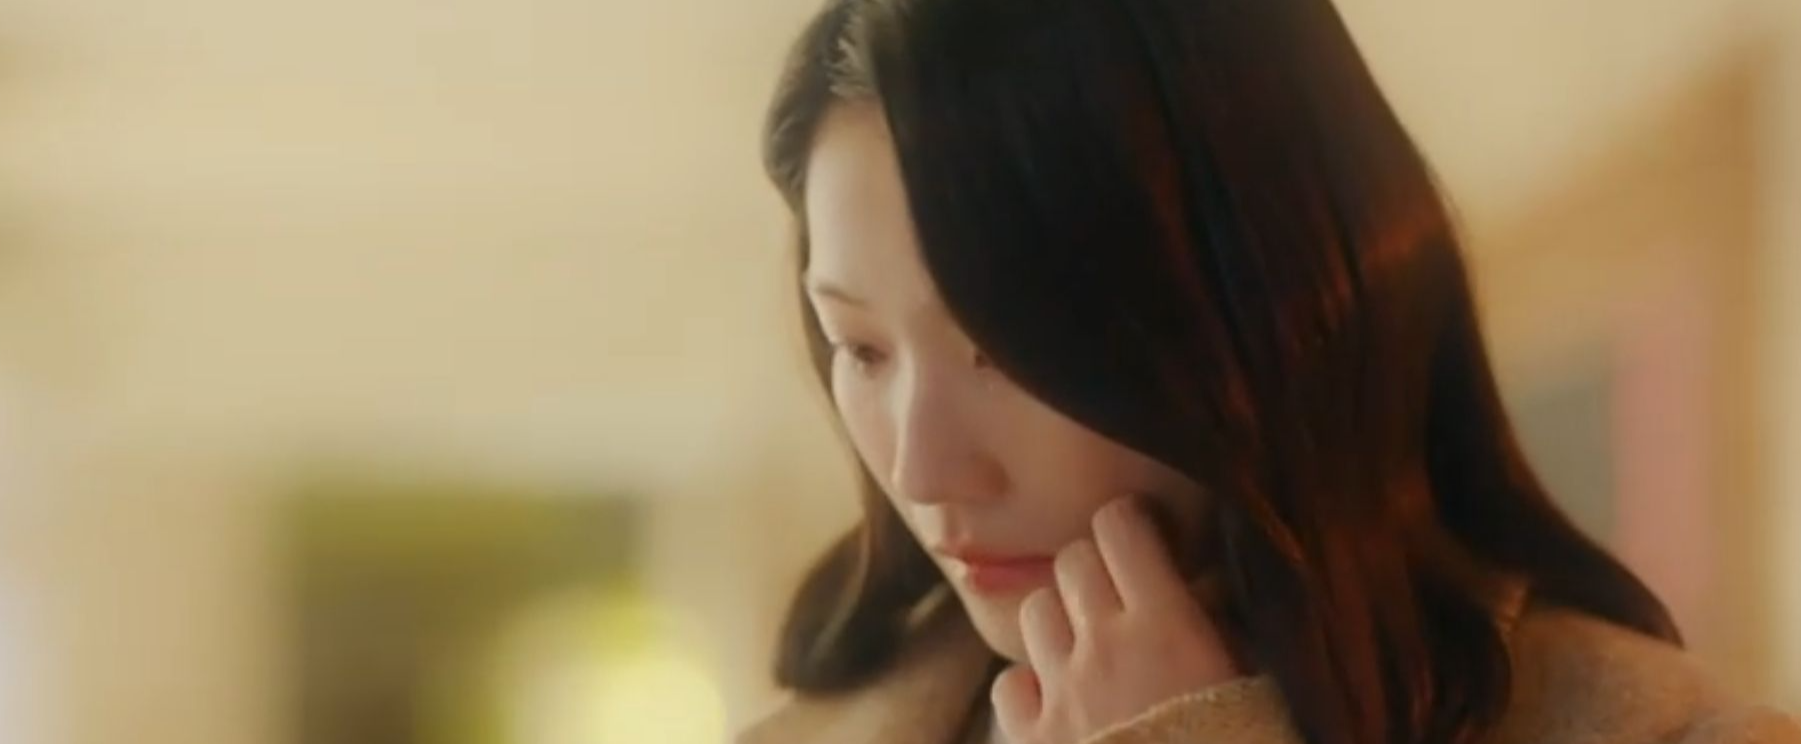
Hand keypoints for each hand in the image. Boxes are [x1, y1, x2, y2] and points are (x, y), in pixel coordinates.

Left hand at [991, 497, 1240, 743]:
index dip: (1134, 528)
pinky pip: (1009, 685)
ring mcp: (1062, 695)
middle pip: (1072, 562)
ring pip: (1034, 613)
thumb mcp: (1258, 687)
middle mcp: (1104, 648)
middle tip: (1125, 598)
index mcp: (1167, 625)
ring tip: (1092, 648)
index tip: (1153, 545)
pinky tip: (1061, 702)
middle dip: (1097, 570)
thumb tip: (1205, 596)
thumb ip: (1223, 634)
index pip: (1120, 527)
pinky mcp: (1034, 742)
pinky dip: (1029, 686)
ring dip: (1060, 621)